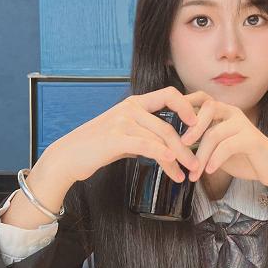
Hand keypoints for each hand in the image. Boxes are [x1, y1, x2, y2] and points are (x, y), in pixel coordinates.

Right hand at [48, 86, 200, 184]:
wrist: (68, 156)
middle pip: (168, 125)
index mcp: (135, 103)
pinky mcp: (115, 137)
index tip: (199, 122)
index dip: (187, 105)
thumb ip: (145, 132)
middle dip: (186, 146)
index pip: (169, 94)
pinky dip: (161, 154)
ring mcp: (122, 121)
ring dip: (176, 159)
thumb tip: (169, 143)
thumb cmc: (98, 146)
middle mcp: (130, 108)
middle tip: (197, 164)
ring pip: (160, 138)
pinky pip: (145, 145)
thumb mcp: (124, 132)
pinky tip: (171, 164)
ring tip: (185, 174)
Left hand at [179, 93, 267, 189]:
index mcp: (223, 111)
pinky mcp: (251, 138)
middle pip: (208, 108)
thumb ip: (200, 140)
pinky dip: (215, 159)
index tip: (171, 120)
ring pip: (214, 133)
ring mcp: (242, 124)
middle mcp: (232, 112)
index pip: (201, 98)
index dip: (184, 104)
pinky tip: (209, 171)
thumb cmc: (241, 157)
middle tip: (181, 145)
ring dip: (201, 155)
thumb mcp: (216, 147)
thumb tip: (174, 143)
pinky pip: (227, 146)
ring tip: (194, 172)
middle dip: (192, 127)